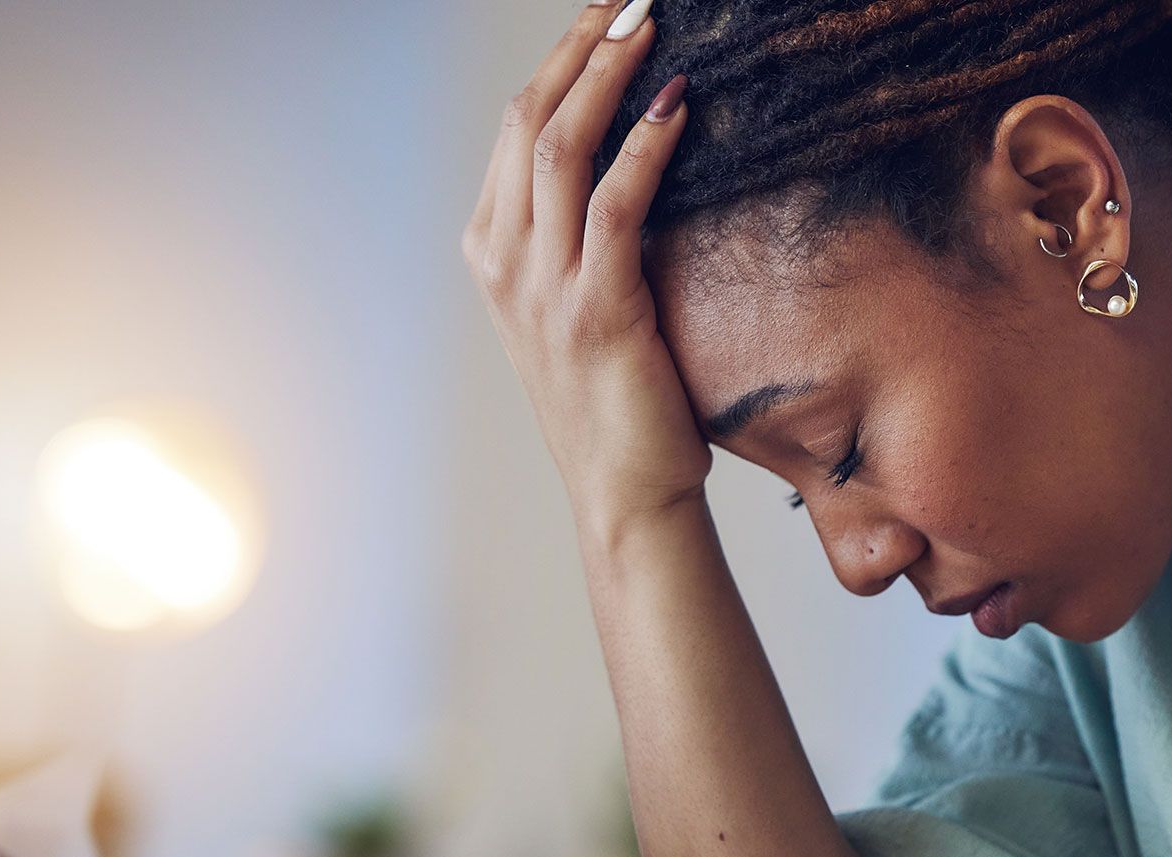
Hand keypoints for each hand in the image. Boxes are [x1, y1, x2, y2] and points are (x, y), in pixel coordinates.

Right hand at [460, 1, 707, 530]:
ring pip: (561, 148)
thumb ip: (579, 240)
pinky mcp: (596, 312)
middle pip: (529, 120)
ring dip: (609, 74)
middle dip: (581, 47)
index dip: (560, 62)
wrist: (623, 493)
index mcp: (491, 256)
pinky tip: (679, 105)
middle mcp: (504, 264)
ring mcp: (542, 289)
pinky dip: (645, 145)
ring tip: (653, 23)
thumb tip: (628, 162)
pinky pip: (615, 205)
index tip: (606, 18)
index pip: (515, 131)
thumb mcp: (575, 309)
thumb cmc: (615, 405)